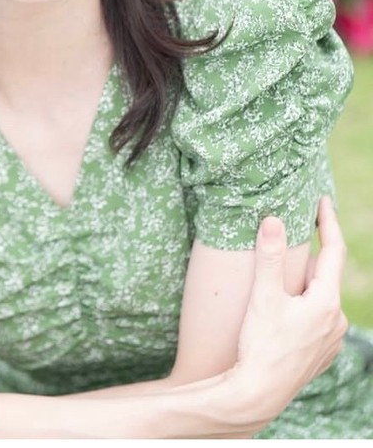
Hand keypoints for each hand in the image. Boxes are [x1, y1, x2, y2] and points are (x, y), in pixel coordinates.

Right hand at [231, 196, 347, 424]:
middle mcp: (336, 320)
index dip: (328, 222)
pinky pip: (316, 318)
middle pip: (322, 275)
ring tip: (275, 285)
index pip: (333, 251)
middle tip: (281, 246)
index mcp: (326, 301)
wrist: (260, 395)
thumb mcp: (263, 296)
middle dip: (304, 259)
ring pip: (318, 297)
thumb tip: (273, 220)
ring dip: (301, 285)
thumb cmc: (261, 346)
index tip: (323, 200)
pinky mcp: (322, 354)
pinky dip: (301, 307)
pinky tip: (281, 314)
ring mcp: (331, 339)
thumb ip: (269, 256)